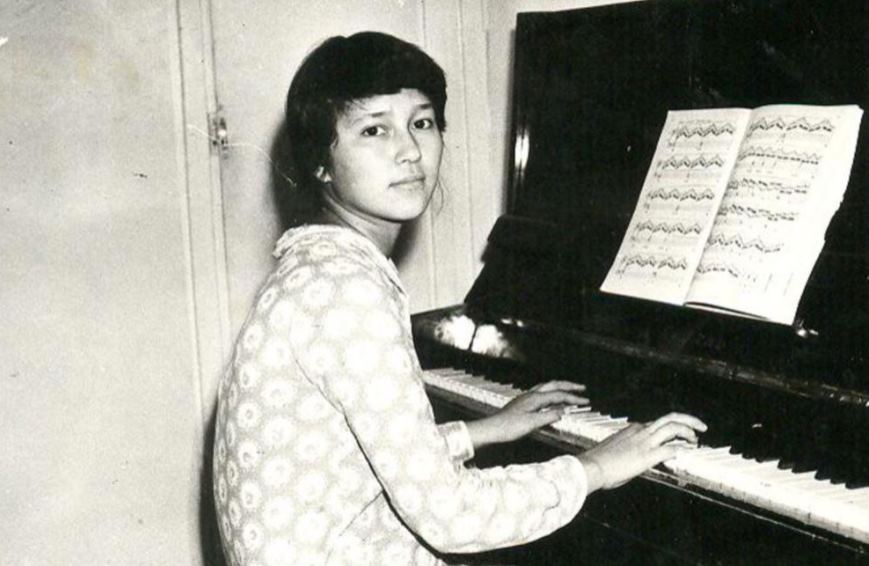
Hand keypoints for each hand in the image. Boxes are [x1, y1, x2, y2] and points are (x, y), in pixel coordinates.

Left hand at [465, 380, 587, 448]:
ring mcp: (525, 398)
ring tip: (569, 391)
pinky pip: (540, 394)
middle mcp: (531, 395)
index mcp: (535, 398)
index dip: (574, 398)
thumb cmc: (509, 427)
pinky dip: (550, 394)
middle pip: (553, 385)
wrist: (491, 429)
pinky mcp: (522, 403)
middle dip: (569, 386)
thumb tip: (563, 412)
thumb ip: (548, 416)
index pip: (559, 395)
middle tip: (581, 388)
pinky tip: (550, 400)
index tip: (586, 401)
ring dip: (559, 388)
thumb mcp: (532, 424)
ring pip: (546, 387)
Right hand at [577, 412, 706, 492]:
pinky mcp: (648, 455)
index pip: (658, 424)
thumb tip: (636, 457)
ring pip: (674, 428)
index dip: (672, 428)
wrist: (592, 466)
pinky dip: (680, 451)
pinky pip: (671, 449)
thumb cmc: (600, 461)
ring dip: (688, 432)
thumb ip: (629, 449)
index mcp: (633, 429)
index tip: (679, 434)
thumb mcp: (616, 449)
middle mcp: (641, 431)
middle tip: (701, 426)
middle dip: (689, 420)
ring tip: (696, 439)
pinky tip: (684, 454)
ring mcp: (645, 442)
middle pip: (670, 418)